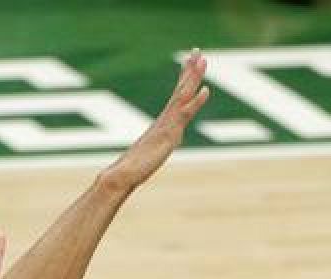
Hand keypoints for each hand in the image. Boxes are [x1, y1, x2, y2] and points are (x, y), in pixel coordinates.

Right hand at [99, 50, 208, 193]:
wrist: (123, 175)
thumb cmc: (133, 168)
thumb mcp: (150, 155)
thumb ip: (155, 149)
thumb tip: (154, 151)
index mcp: (162, 122)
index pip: (176, 95)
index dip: (184, 78)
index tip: (190, 62)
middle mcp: (165, 119)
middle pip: (180, 89)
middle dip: (190, 69)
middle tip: (197, 50)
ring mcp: (167, 124)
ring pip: (183, 95)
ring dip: (193, 77)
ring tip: (202, 58)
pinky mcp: (169, 133)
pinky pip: (185, 114)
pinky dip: (196, 101)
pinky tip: (207, 90)